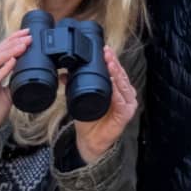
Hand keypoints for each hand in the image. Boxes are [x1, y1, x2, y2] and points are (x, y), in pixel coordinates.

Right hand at [0, 30, 30, 155]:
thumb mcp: (4, 95)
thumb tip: (26, 72)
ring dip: (8, 53)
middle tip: (27, 36)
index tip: (26, 33)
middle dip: (12, 43)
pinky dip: (1, 71)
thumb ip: (12, 82)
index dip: (10, 40)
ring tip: (22, 45)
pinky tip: (11, 63)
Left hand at [74, 47, 137, 162]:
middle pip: (122, 76)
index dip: (112, 60)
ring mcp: (127, 105)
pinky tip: (113, 84)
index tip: (105, 50)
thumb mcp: (80, 98)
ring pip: (124, 86)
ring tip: (110, 63)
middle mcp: (125, 95)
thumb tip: (63, 74)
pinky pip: (122, 102)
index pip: (117, 71)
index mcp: (118, 90)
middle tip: (107, 53)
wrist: (90, 140)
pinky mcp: (126, 115)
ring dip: (117, 74)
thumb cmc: (90, 119)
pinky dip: (118, 93)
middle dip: (114, 63)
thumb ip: (74, 85)